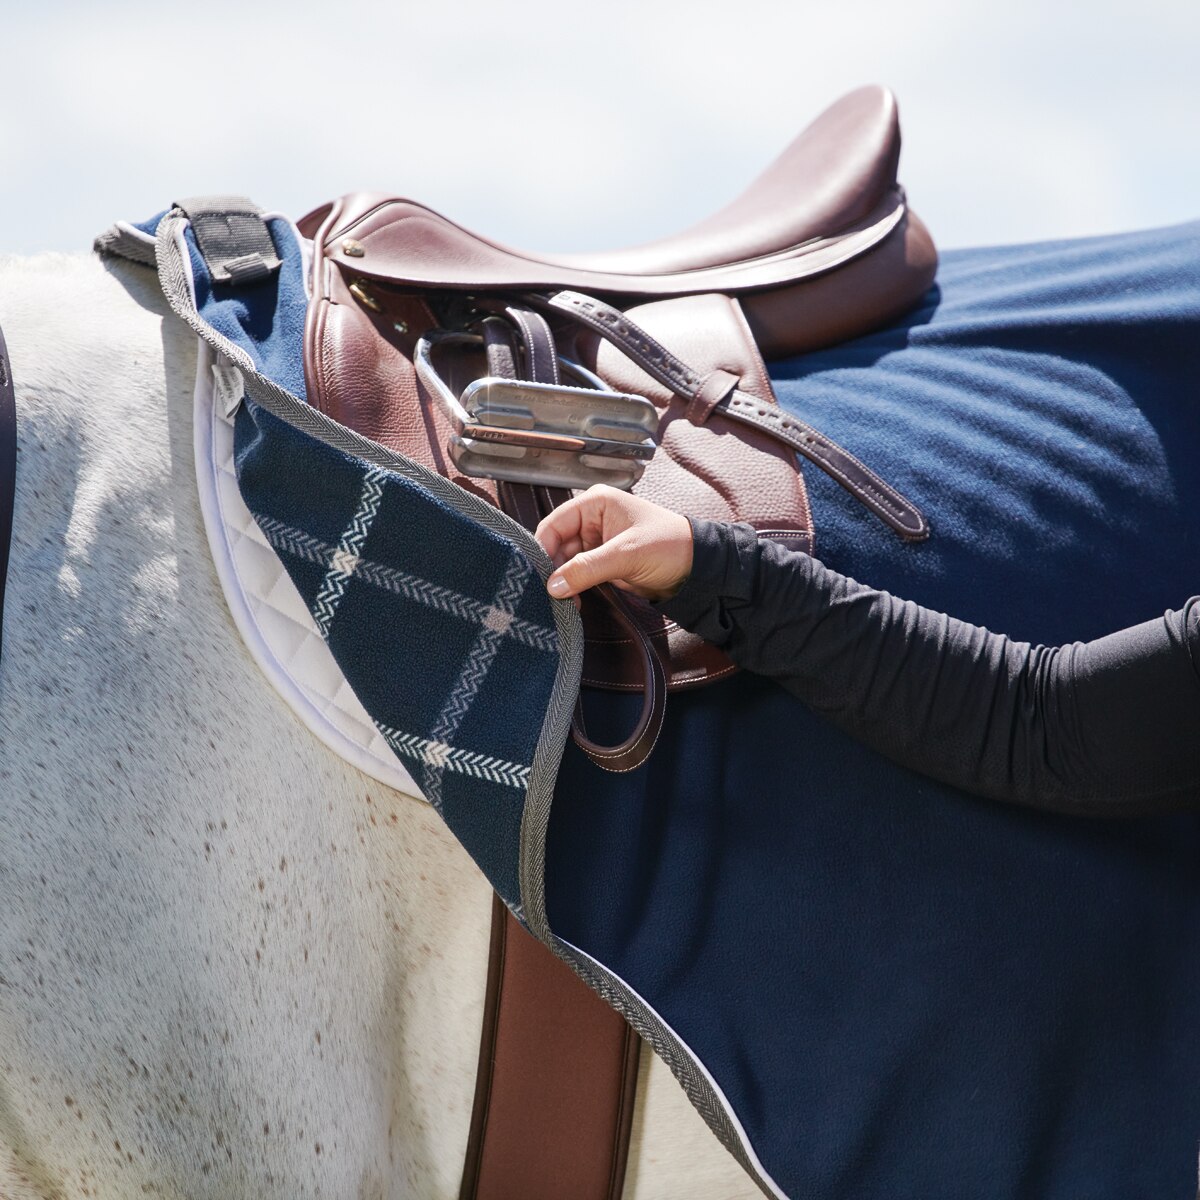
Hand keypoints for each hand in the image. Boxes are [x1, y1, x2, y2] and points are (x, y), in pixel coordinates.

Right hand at [534, 485, 693, 601]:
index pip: (554, 524)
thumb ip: (587, 569)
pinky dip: (573, 587)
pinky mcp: (602, 562)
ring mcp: (595, 542)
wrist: (696, 568)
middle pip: (555, 545)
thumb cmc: (669, 546)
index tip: (537, 575)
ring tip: (563, 602)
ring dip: (562, 582)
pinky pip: (577, 574)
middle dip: (552, 570)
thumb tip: (553, 585)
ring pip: (564, 562)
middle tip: (550, 594)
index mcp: (595, 503)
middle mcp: (591, 520)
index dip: (542, 549)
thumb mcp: (626, 555)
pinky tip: (573, 601)